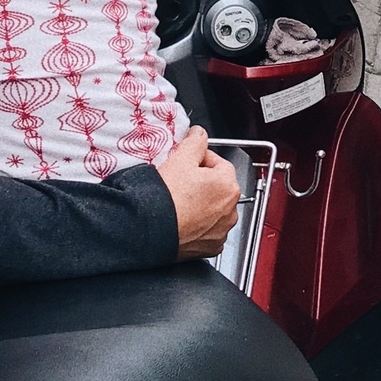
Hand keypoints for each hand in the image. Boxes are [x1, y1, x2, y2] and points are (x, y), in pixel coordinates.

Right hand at [156, 125, 243, 260]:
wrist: (150, 230)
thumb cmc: (166, 198)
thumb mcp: (180, 159)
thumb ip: (195, 141)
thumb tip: (199, 134)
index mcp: (228, 185)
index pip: (218, 163)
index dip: (200, 161)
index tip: (186, 164)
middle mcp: (231, 210)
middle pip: (218, 187)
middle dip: (202, 183)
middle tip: (181, 184)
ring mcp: (222, 230)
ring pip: (214, 209)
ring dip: (202, 204)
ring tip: (180, 203)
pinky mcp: (211, 247)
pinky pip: (209, 231)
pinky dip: (199, 226)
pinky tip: (183, 220)